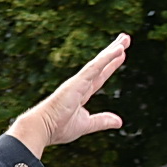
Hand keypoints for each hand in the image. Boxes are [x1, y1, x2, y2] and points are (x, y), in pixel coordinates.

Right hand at [8, 34, 129, 156]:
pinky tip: (118, 50)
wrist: (42, 128)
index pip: (99, 76)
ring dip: (112, 50)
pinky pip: (95, 67)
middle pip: (101, 65)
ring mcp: (78, 82)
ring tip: (125, 39)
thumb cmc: (58, 128)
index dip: (110, 65)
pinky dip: (107, 58)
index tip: (121, 54)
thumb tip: (119, 122)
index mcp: (81, 93)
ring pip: (99, 63)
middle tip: (125, 38)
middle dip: (113, 51)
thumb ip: (102, 121)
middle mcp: (80, 84)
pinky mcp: (77, 82)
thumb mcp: (86, 124)